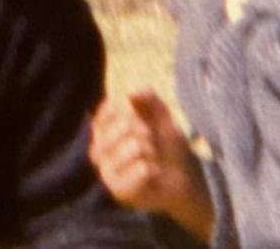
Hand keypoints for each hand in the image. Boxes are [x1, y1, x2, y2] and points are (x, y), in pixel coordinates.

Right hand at [89, 89, 212, 240]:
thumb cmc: (165, 146)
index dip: (129, 110)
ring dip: (152, 151)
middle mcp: (99, 149)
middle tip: (150, 141)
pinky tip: (152, 173)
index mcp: (103, 130)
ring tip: (152, 159)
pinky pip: (142, 169)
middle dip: (146, 130)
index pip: (108, 109)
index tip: (139, 117)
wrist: (181, 180)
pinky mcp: (118, 189)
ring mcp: (106, 170)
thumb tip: (131, 91)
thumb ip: (149, 100)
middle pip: (126, 125)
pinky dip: (153, 169)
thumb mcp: (161, 117)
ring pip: (136, 146)